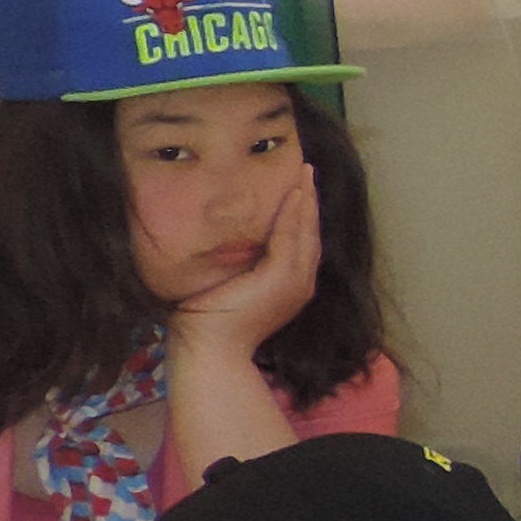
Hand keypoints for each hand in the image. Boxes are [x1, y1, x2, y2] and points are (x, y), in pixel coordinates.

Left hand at [171, 160, 321, 357]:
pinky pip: (293, 238)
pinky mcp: (283, 278)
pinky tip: (294, 193)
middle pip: (310, 234)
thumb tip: (227, 239)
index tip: (299, 189)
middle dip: (310, 201)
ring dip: (307, 201)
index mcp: (288, 286)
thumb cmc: (209, 322)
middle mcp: (300, 284)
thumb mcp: (229, 286)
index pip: (300, 243)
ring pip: (306, 232)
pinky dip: (295, 214)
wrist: (209, 349)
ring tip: (305, 175)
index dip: (302, 215)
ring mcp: (295, 282)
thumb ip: (239, 264)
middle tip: (307, 172)